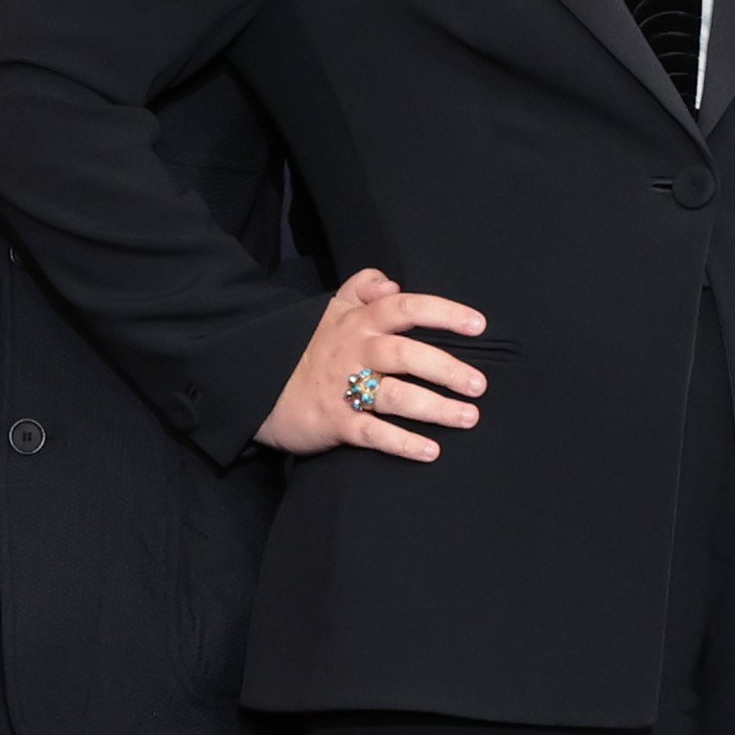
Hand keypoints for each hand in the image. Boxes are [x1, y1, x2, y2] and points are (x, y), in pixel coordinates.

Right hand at [259, 268, 487, 460]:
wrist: (256, 384)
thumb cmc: (306, 348)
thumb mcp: (329, 308)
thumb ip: (362, 288)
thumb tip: (393, 283)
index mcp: (357, 322)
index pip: (404, 307)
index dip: (443, 313)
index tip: (478, 325)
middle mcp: (354, 352)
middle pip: (406, 354)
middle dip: (446, 369)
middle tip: (479, 385)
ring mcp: (343, 388)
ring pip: (395, 395)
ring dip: (435, 408)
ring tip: (468, 418)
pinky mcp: (335, 422)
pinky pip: (373, 434)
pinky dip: (402, 443)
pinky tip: (431, 451)